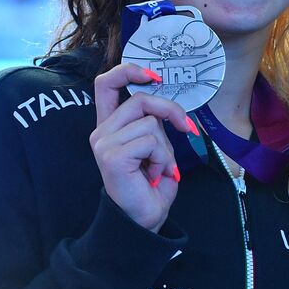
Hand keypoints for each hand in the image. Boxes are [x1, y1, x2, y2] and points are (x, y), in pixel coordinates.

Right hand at [90, 64, 196, 231]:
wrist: (144, 218)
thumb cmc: (152, 182)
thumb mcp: (156, 144)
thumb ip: (154, 121)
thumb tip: (171, 105)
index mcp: (110, 126)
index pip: (106, 84)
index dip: (129, 71)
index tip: (154, 76)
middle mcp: (101, 132)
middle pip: (140, 99)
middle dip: (171, 111)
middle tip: (187, 129)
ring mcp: (104, 143)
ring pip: (151, 123)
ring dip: (167, 147)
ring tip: (158, 167)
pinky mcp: (112, 155)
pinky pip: (151, 141)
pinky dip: (163, 158)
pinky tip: (154, 174)